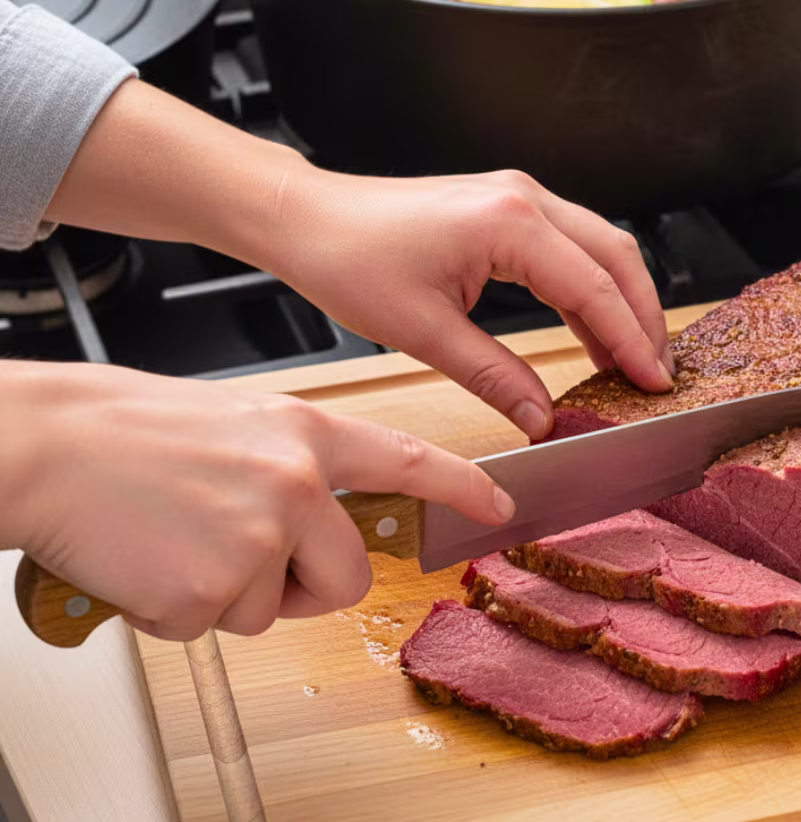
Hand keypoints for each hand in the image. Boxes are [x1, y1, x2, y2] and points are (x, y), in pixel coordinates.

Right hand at [5, 361, 512, 641]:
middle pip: (350, 577)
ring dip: (231, 592)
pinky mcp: (209, 591)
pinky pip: (214, 628)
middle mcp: (296, 483)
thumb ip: (296, 466)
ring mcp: (258, 537)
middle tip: (247, 557)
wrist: (51, 443)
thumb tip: (324, 517)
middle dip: (308, 586)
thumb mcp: (240, 424)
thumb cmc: (133, 429)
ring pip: (274, 609)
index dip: (460, 486)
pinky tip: (152, 559)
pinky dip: (180, 609)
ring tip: (180, 538)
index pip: (407, 460)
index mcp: (306, 434)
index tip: (497, 505)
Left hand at [45, 81, 674, 437]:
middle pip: (616, 256)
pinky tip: (590, 329)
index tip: (654, 383)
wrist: (311, 219)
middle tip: (657, 374)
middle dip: (644, 317)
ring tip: (632, 359)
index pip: (595, 287)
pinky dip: (589, 288)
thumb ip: (495, 376)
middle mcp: (525, 199)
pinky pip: (569, 246)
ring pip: (600, 247)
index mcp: (510, 223)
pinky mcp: (506, 208)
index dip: (630, 340)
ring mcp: (518, 197)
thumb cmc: (352, 260)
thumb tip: (542, 417)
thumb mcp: (425, 333)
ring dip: (621, 301)